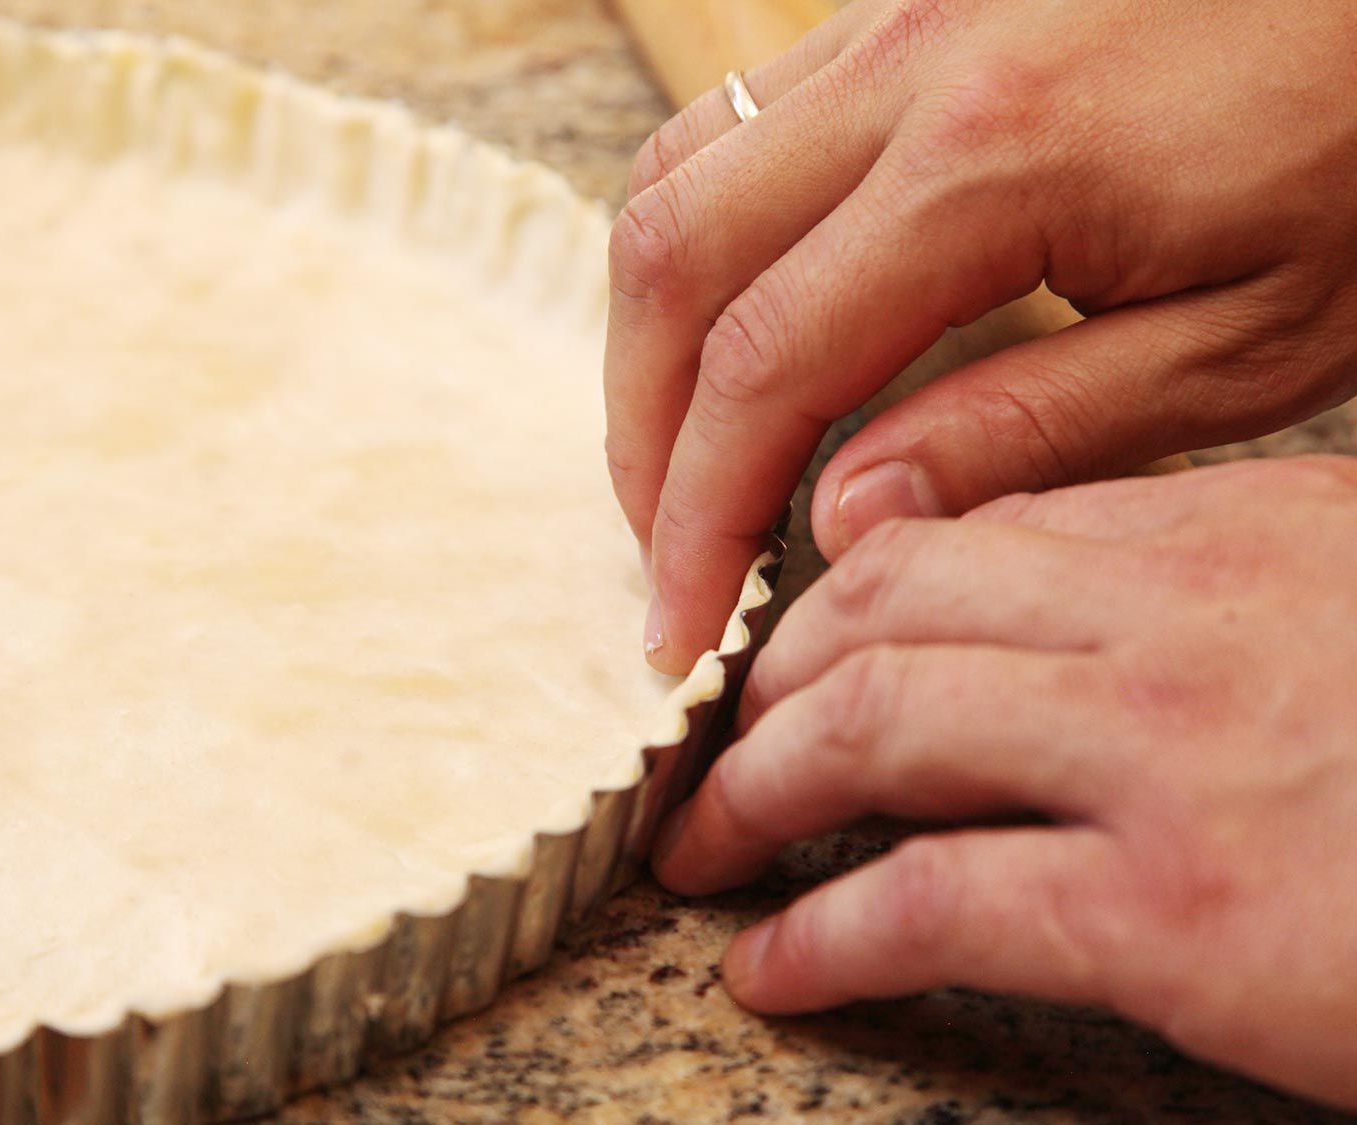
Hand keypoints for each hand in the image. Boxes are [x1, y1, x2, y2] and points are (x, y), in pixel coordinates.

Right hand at [605, 0, 1356, 673]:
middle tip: (666, 548)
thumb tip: (849, 512)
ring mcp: (893, 19)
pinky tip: (736, 317)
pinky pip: (735, 121)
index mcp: (991, 165)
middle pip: (673, 261)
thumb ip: (1026, 430)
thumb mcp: (1242, 339)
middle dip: (640, 432)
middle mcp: (908, 69)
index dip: (698, 511)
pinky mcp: (903, 7)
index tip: (683, 619)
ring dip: (651, 330)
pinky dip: (700, 239)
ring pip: (676, 176)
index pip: (765, 366)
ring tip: (678, 449)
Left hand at [651, 456, 1356, 1108]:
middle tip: (716, 743)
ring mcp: (1163, 757)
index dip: (843, 595)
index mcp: (1227, 535)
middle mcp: (1173, 619)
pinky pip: (928, 901)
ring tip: (701, 845)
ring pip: (870, 728)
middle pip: (883, 610)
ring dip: (754, 793)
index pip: (966, 536)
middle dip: (766, 681)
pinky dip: (824, 935)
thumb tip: (1066, 604)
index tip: (790, 650)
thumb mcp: (1343, 597)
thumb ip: (1213, 579)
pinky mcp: (1174, 912)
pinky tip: (773, 967)